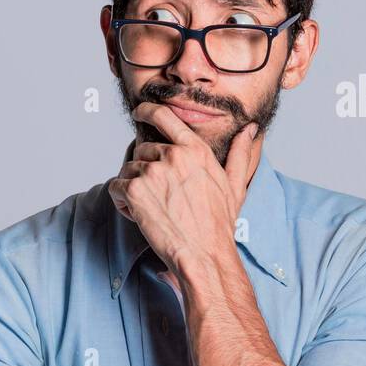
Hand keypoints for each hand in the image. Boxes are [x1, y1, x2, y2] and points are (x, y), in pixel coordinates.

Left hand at [107, 103, 260, 274]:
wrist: (204, 255)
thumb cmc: (219, 224)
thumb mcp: (234, 185)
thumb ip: (239, 154)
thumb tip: (249, 130)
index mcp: (195, 150)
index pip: (165, 117)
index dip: (147, 111)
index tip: (139, 111)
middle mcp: (173, 156)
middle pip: (142, 150)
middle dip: (144, 170)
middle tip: (158, 197)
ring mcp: (152, 172)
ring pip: (127, 170)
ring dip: (133, 188)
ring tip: (151, 209)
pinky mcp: (134, 190)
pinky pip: (116, 188)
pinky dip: (122, 203)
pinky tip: (139, 216)